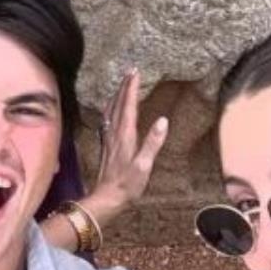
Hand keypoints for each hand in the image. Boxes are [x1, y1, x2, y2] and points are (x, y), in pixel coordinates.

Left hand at [84, 70, 169, 227]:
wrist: (107, 198)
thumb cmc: (127, 185)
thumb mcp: (144, 165)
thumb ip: (153, 142)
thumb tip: (163, 120)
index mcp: (125, 135)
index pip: (128, 106)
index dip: (131, 88)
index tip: (135, 72)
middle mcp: (114, 133)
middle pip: (118, 104)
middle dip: (124, 86)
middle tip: (130, 71)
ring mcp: (109, 138)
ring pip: (111, 110)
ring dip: (117, 95)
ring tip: (122, 85)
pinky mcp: (106, 145)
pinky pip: (108, 119)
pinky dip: (111, 108)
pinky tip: (111, 110)